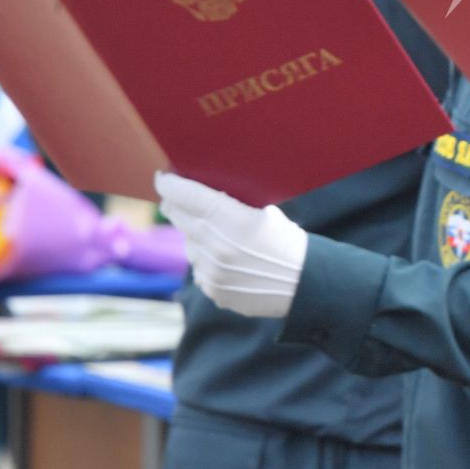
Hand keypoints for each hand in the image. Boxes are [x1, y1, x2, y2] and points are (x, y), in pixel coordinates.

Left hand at [155, 171, 307, 318]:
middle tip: (177, 199)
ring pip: (188, 245)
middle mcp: (216, 246)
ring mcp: (212, 271)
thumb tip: (199, 199)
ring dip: (195, 237)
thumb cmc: (288, 241)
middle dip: (175, 205)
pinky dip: (207, 261)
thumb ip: (229, 207)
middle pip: (179, 218)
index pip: (186, 195)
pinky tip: (229, 261)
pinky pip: (199, 269)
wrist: (305, 283)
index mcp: (232, 219)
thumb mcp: (267, 212)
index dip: (169, 184)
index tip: (163, 178)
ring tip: (220, 236)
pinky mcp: (213, 290)